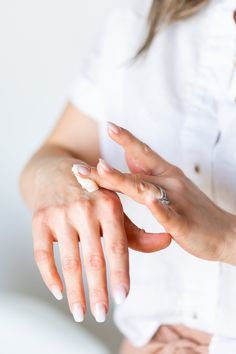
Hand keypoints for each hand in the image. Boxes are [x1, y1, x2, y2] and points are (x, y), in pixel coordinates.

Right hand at [32, 157, 170, 322]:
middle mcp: (85, 208)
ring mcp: (60, 213)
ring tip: (80, 312)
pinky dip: (49, 276)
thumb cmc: (92, 195)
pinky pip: (42, 254)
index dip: (120, 274)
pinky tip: (58, 292)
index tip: (123, 298)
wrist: (56, 173)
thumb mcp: (115, 208)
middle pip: (94, 258)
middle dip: (98, 290)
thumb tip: (166, 242)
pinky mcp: (39, 219)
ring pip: (69, 261)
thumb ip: (138, 230)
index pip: (118, 246)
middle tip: (101, 314)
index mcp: (108, 204)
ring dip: (75, 291)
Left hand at [77, 123, 235, 265]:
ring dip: (122, 179)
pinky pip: (167, 214)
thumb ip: (149, 170)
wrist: (226, 233)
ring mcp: (177, 201)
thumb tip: (128, 155)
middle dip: (105, 168)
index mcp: (167, 173)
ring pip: (145, 189)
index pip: (143, 152)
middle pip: (134, 172)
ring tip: (101, 170)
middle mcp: (170, 182)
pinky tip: (147, 201)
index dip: (126, 139)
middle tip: (78, 165)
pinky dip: (157, 207)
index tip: (109, 125)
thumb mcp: (171, 184)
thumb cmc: (194, 210)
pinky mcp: (182, 223)